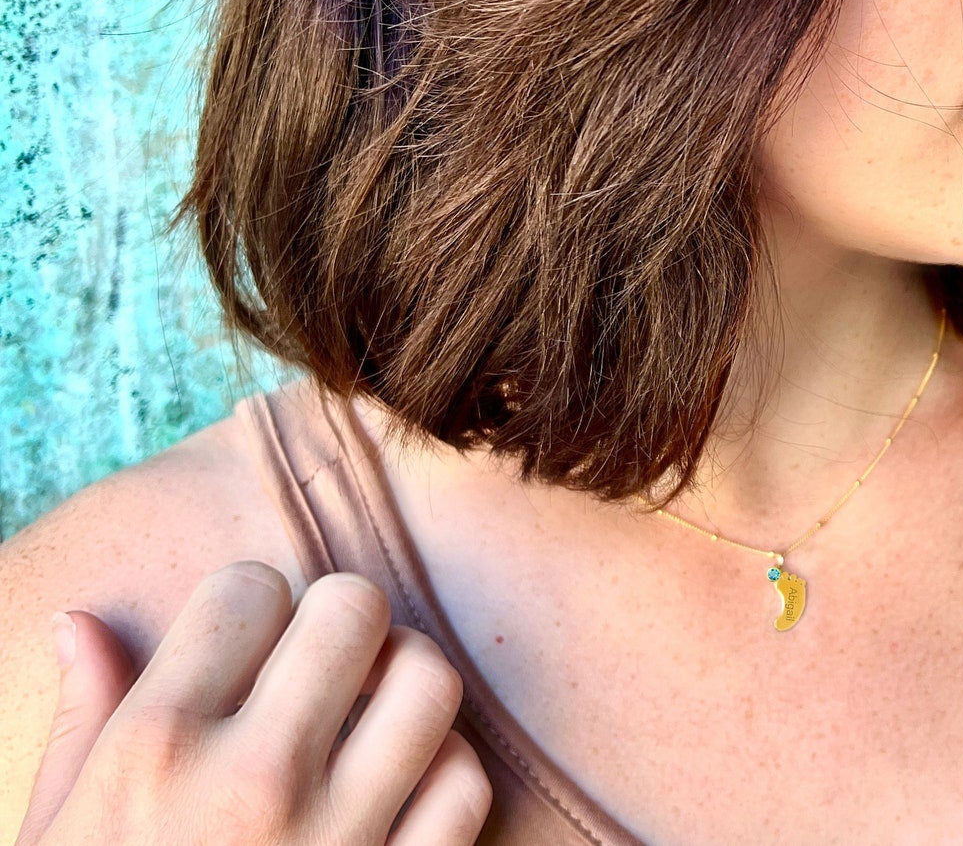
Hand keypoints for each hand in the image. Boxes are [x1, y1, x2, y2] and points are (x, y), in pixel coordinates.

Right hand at [14, 562, 491, 844]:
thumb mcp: (54, 842)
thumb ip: (82, 726)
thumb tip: (80, 621)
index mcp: (154, 752)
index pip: (249, 587)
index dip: (250, 608)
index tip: (242, 647)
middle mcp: (254, 782)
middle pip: (354, 608)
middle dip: (336, 624)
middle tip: (315, 667)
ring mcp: (338, 843)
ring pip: (430, 681)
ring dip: (405, 685)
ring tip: (369, 714)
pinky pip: (465, 787)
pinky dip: (446, 776)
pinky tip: (400, 792)